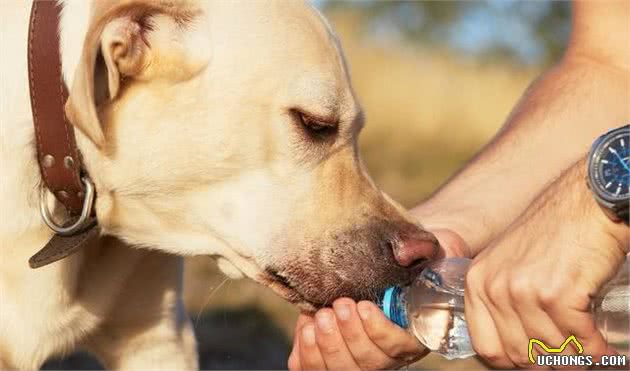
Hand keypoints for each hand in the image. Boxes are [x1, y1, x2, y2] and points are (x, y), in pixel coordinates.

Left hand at [287, 229, 470, 369]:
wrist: (361, 273)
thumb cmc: (391, 264)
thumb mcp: (411, 254)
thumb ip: (415, 251)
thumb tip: (405, 252)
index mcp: (410, 335)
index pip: (399, 346)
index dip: (380, 331)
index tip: (364, 306)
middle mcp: (384, 356)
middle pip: (369, 362)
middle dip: (351, 334)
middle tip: (341, 305)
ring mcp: (355, 361)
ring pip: (342, 369)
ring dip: (328, 344)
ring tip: (321, 317)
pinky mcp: (327, 361)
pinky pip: (314, 369)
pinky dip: (307, 353)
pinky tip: (307, 329)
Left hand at [464, 159, 627, 368]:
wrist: (585, 204)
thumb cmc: (553, 234)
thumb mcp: (508, 263)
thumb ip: (502, 299)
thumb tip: (516, 347)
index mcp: (477, 283)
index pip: (487, 347)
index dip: (513, 360)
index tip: (533, 358)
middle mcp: (494, 288)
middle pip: (519, 355)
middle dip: (547, 360)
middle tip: (566, 353)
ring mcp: (523, 291)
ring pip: (550, 351)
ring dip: (573, 355)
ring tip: (586, 346)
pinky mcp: (557, 294)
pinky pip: (577, 340)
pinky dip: (594, 348)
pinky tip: (601, 345)